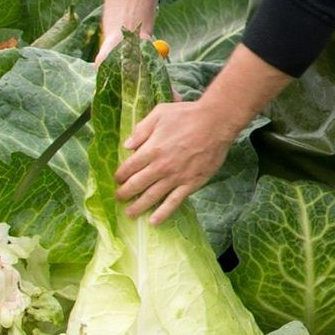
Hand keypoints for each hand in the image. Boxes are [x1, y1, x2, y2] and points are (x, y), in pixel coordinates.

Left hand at [115, 99, 231, 222]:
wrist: (217, 122)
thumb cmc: (188, 115)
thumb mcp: (159, 114)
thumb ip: (141, 130)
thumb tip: (126, 146)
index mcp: (151, 149)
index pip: (127, 168)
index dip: (119, 176)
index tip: (117, 180)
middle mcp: (160, 166)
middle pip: (136, 185)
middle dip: (124, 194)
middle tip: (119, 198)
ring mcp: (176, 177)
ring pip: (151, 197)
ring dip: (138, 207)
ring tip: (130, 214)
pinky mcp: (191, 183)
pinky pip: (174, 202)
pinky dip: (163, 213)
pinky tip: (154, 221)